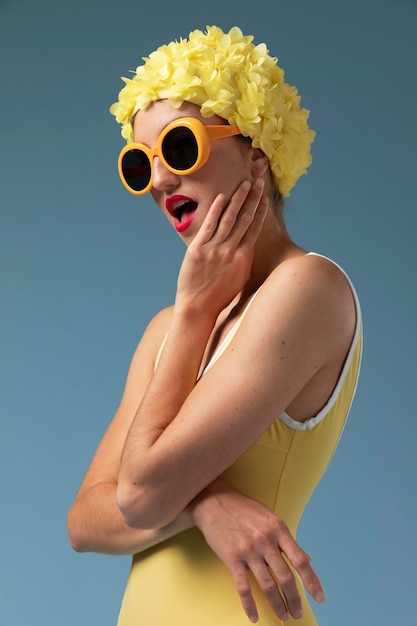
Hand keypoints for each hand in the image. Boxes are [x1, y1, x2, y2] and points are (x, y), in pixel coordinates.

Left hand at [176, 179, 268, 317]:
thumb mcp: (239, 278)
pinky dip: (215, 210)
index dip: (260, 211)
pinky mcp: (198, 249)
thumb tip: (248, 245)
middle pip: (245, 219)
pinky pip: (209, 225)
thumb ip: (244, 260)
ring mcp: (214, 249)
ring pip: (229, 218)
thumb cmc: (219, 295)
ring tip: (244, 184)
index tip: (265, 198)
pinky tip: (221, 197)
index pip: (254, 229)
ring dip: (237, 199)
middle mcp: (231, 251)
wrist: (198, 307)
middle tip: (258, 182)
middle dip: (252, 199)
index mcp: (243, 258)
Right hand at [190, 481, 324, 622]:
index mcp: (278, 529)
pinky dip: (249, 605)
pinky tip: (254, 616)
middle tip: (297, 613)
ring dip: (277, 604)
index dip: (312, 581)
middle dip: (294, 599)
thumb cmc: (242, 508)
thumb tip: (306, 558)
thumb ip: (286, 539)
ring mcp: (248, 550)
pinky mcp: (232, 558)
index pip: (300, 560)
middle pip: (286, 577)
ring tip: (283, 616)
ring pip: (268, 585)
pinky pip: (243, 587)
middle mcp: (266, 540)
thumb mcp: (269, 517)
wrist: (213, 500)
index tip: (319, 597)